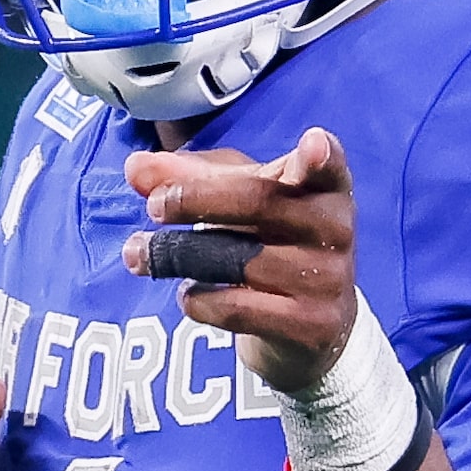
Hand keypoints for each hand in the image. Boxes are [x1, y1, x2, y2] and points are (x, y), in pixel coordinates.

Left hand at [123, 127, 356, 392]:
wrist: (312, 326)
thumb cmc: (271, 240)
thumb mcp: (237, 198)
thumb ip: (188, 176)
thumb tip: (134, 168)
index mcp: (325, 185)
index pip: (328, 165)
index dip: (321, 155)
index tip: (312, 144)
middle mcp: (336, 228)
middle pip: (259, 202)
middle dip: (195, 199)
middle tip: (153, 207)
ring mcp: (328, 279)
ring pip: (237, 258)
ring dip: (178, 256)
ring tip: (142, 255)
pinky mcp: (312, 324)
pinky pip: (238, 307)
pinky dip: (199, 300)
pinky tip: (188, 294)